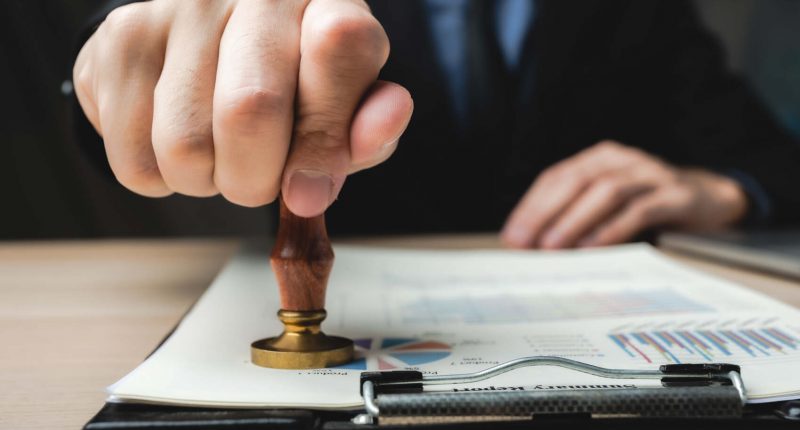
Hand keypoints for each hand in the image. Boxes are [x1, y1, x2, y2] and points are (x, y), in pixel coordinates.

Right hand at [73, 0, 412, 216]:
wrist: (209, 47)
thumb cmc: (294, 90)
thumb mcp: (345, 113)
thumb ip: (368, 130)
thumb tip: (381, 127)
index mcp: (328, 2)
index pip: (340, 48)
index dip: (325, 137)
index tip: (310, 192)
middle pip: (249, 111)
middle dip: (257, 180)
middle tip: (262, 178)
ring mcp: (179, 9)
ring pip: (186, 148)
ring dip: (208, 181)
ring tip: (220, 152)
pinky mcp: (120, 39)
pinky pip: (137, 161)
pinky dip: (163, 178)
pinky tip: (178, 140)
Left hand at [501, 141, 747, 248]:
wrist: (712, 199)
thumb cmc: (649, 204)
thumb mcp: (610, 204)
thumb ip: (577, 215)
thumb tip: (534, 244)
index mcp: (601, 158)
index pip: (556, 177)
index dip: (531, 206)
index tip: (512, 235)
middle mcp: (623, 160)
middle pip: (576, 181)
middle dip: (545, 213)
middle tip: (525, 243)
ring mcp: (651, 174)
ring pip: (606, 191)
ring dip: (575, 220)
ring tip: (553, 247)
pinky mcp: (676, 195)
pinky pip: (639, 209)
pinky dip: (612, 229)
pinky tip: (593, 248)